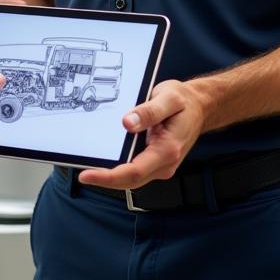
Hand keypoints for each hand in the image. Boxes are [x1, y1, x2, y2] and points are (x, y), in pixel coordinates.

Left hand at [77, 79, 207, 190]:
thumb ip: (148, 111)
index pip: (133, 172)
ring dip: (110, 176)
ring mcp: (160, 165)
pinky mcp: (156, 161)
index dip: (108, 177)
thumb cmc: (184, 102)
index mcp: (167, 150)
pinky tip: (105, 159)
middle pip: (130, 180)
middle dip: (104, 179)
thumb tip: (127, 123)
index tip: (86, 175)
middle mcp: (164, 163)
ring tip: (87, 165)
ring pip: (131, 178)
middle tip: (80, 172)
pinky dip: (118, 168)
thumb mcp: (168, 98)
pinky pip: (135, 170)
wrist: (200, 107)